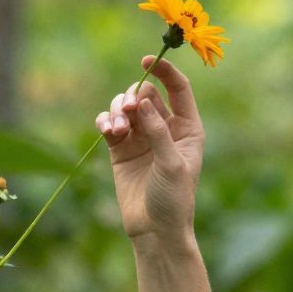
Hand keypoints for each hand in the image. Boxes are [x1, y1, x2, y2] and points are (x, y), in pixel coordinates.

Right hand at [94, 52, 204, 244]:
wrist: (155, 231)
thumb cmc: (173, 201)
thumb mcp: (172, 165)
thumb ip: (158, 132)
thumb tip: (141, 101)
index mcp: (187, 128)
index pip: (178, 88)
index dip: (163, 71)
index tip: (146, 60)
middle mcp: (165, 128)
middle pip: (145, 93)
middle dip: (132, 96)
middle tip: (126, 110)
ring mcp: (142, 137)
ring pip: (124, 106)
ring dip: (116, 110)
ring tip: (116, 129)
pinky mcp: (121, 148)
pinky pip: (109, 122)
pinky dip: (105, 121)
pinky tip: (106, 130)